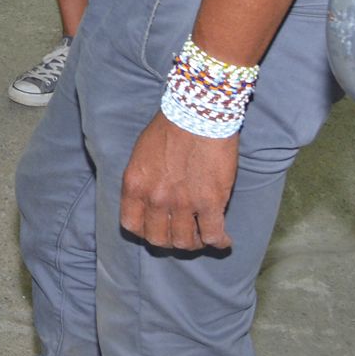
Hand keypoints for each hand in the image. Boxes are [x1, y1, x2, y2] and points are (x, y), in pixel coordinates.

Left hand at [118, 113, 239, 250]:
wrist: (197, 113)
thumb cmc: (170, 128)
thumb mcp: (141, 155)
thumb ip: (143, 182)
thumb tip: (149, 203)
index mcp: (134, 185)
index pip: (131, 225)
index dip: (145, 231)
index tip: (156, 229)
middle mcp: (155, 198)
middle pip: (158, 239)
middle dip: (170, 240)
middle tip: (181, 233)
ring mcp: (183, 203)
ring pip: (185, 242)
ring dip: (194, 242)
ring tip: (201, 235)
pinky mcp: (211, 202)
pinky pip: (213, 235)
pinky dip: (219, 242)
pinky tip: (223, 240)